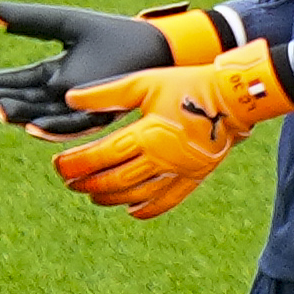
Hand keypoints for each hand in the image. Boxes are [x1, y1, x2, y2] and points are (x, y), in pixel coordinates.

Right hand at [0, 2, 230, 139]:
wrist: (154, 45)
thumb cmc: (114, 35)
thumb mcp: (65, 23)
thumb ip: (32, 21)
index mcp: (53, 77)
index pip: (15, 83)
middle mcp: (63, 97)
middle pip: (24, 103)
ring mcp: (81, 108)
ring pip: (43, 118)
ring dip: (20, 116)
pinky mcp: (100, 112)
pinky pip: (72, 124)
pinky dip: (51, 126)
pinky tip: (31, 123)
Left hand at [50, 42, 293, 219]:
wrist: (234, 97)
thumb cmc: (186, 84)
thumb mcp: (143, 82)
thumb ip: (106, 93)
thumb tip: (70, 98)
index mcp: (148, 133)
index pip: (103, 156)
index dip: (77, 163)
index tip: (59, 166)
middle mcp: (163, 158)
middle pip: (117, 180)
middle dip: (88, 183)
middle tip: (68, 182)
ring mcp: (181, 171)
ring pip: (138, 195)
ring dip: (111, 198)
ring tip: (92, 196)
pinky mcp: (195, 177)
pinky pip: (168, 201)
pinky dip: (147, 209)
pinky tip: (130, 211)